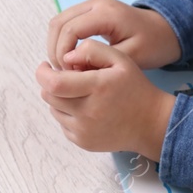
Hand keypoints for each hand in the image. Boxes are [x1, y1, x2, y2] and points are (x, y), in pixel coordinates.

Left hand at [35, 39, 176, 161]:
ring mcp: (84, 131)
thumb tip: (66, 58)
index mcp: (97, 88)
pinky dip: (67, 113)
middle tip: (65, 76)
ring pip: (54, 109)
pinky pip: (63, 124)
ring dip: (59, 98)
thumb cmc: (134, 87)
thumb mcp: (120, 59)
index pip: (54, 83)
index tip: (45, 65)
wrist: (150, 123)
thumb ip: (92, 50)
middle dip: (51, 83)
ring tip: (78, 92)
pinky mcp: (83, 142)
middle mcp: (88, 113)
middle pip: (49, 96)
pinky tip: (85, 108)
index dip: (43, 73)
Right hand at [46, 0, 182, 71]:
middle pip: (58, 22)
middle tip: (61, 73)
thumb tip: (70, 66)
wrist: (166, 30)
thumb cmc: (152, 45)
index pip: (70, 29)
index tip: (68, 73)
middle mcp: (95, 3)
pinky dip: (63, 40)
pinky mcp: (90, 10)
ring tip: (64, 68)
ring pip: (59, 21)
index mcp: (106, 13)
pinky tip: (70, 59)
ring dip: (56, 45)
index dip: (62, 53)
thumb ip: (100, 60)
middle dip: (55, 49)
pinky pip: (67, 23)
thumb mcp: (131, 56)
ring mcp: (92, 4)